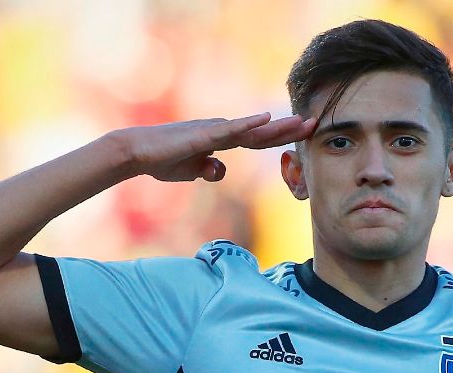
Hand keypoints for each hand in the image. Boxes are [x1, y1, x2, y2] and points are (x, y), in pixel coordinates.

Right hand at [113, 113, 318, 183]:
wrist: (136, 154)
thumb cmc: (162, 160)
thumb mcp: (192, 171)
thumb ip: (209, 170)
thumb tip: (220, 170)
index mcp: (221, 140)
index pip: (257, 140)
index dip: (281, 138)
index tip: (303, 135)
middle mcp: (221, 130)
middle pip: (261, 132)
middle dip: (289, 130)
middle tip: (316, 124)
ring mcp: (213, 131)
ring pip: (252, 129)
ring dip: (278, 127)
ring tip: (301, 122)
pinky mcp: (203, 135)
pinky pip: (230, 130)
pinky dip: (248, 124)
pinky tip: (265, 119)